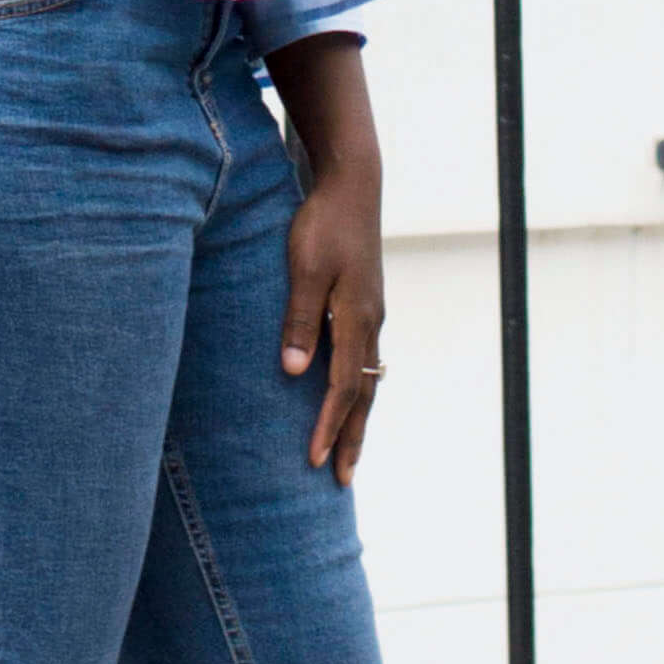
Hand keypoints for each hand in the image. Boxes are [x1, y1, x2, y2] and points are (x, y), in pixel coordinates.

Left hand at [268, 34, 384, 478]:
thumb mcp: (304, 267)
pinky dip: (358, 389)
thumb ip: (299, 318)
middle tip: (342, 479)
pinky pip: (363, 361)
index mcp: (356, 319)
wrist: (352, 185)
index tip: (313, 461)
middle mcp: (369, 324)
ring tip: (348, 452)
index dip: (327, 426)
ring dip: (357, 419)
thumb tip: (293, 372)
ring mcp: (370, 315)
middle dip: (351, 438)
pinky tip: (348, 397)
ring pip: (368, 379)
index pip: (343, 388)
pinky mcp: (364, 304)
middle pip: (363, 394)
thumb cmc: (323, 223)